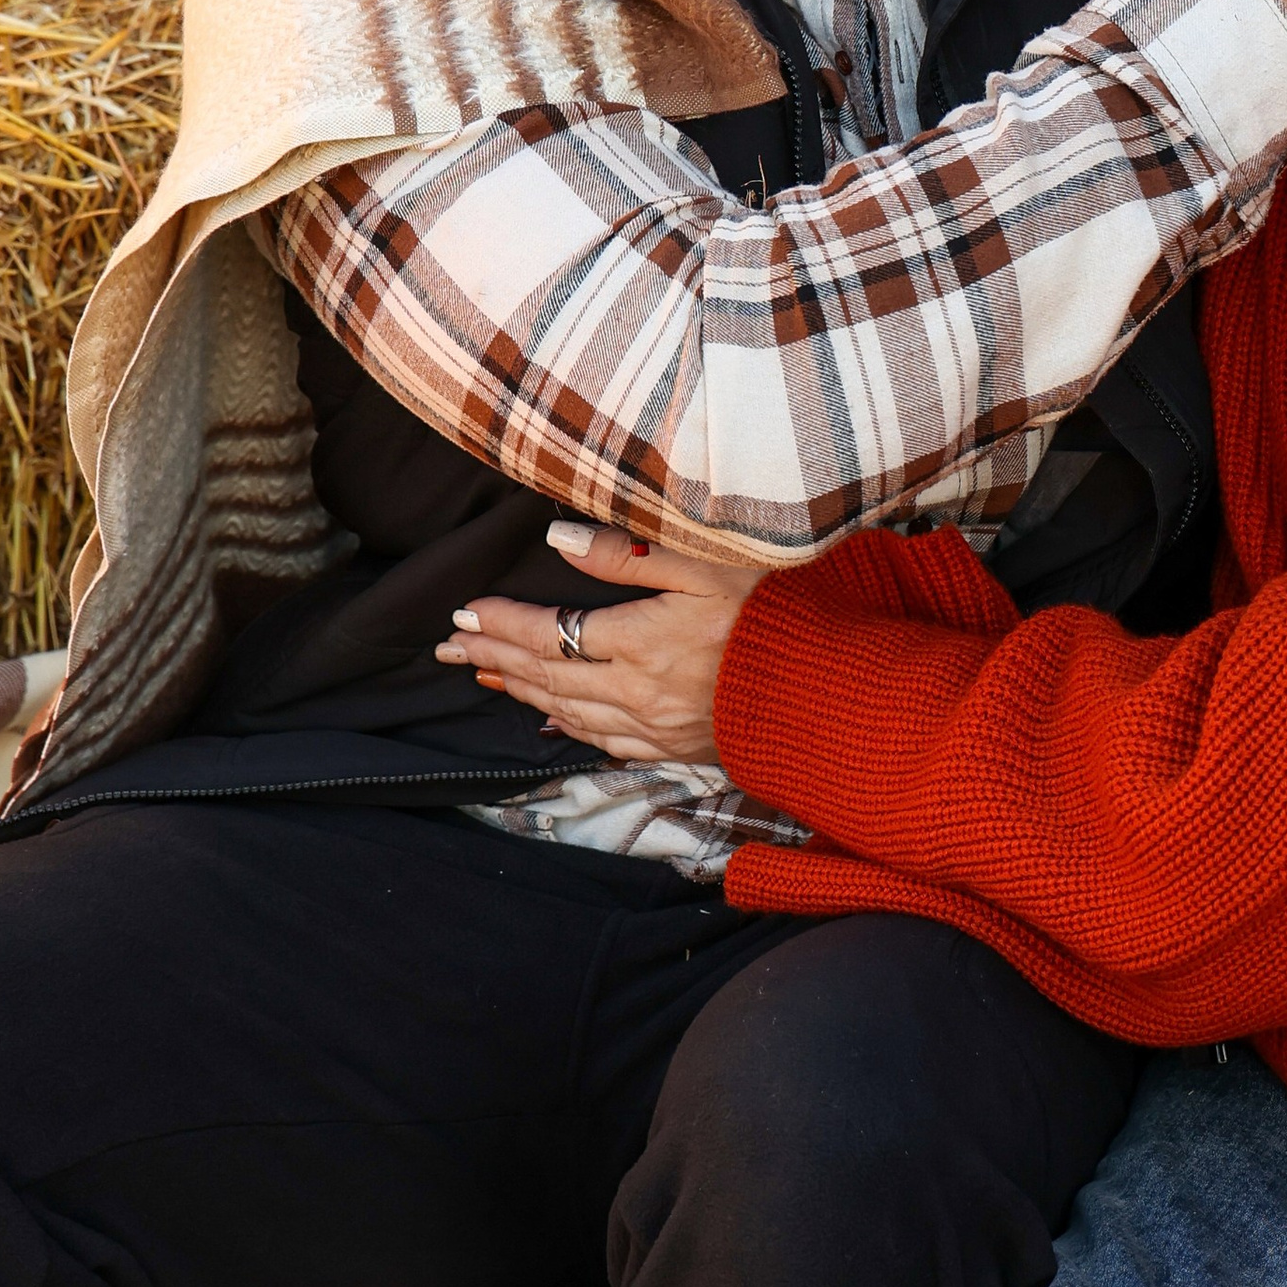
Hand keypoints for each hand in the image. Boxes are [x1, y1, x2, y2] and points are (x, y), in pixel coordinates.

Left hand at [435, 522, 762, 763]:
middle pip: (547, 677)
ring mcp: (657, 726)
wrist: (836, 694)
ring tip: (484, 678)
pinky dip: (568, 728)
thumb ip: (629, 553)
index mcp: (641, 642)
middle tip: (449, 648)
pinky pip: (607, 742)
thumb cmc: (779, 616)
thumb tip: (557, 539)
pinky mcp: (680, 746)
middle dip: (493, 659)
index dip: (503, 624)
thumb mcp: (709, 563)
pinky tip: (553, 721)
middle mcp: (638, 692)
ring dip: (521, 693)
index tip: (464, 612)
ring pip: (568, 713)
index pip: (550, 634)